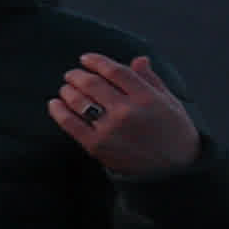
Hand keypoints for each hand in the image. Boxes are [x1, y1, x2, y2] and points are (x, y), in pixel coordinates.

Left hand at [53, 52, 196, 178]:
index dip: (96, 61)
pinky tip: (54, 104)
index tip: (86, 58)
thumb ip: (151, 80)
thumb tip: (139, 59)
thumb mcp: (170, 102)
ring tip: (65, 88)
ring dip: (67, 91)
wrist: (173, 169)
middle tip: (71, 74)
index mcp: (147, 97)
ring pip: (79, 101)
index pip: (115, 71)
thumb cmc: (174, 132)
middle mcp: (127, 111)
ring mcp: (110, 129)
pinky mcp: (96, 145)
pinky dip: (58, 111)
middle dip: (77, 75)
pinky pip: (70, 123)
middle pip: (92, 84)